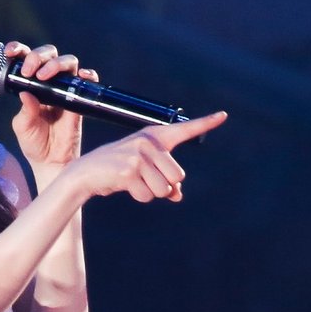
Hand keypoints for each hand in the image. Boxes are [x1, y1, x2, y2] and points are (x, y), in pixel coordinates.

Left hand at [7, 42, 99, 169]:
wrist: (51, 162)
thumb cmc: (34, 143)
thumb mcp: (23, 126)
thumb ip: (25, 110)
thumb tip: (26, 93)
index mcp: (31, 85)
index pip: (26, 59)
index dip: (19, 50)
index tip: (10, 52)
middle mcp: (48, 83)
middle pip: (49, 54)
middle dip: (38, 56)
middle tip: (29, 71)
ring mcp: (65, 89)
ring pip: (67, 62)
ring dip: (56, 64)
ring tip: (44, 76)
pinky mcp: (79, 99)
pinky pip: (87, 80)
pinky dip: (87, 75)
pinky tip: (82, 76)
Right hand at [71, 113, 228, 203]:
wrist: (86, 173)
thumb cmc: (119, 171)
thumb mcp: (145, 172)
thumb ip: (166, 181)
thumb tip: (177, 196)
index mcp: (155, 137)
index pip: (184, 130)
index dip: (206, 122)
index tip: (223, 115)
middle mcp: (148, 142)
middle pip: (177, 176)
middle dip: (163, 186)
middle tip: (142, 179)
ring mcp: (138, 155)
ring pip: (164, 189)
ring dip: (150, 193)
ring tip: (133, 182)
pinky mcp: (129, 171)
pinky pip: (148, 196)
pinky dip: (138, 196)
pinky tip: (124, 186)